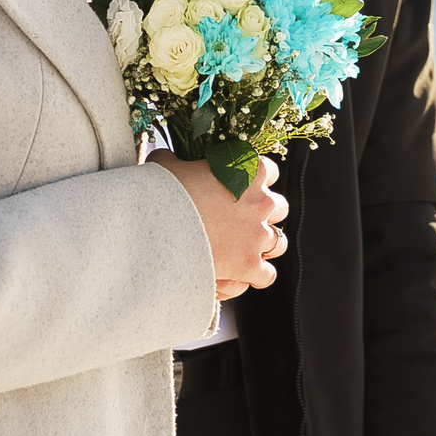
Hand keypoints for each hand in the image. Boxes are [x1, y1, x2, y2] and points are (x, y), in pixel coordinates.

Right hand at [150, 151, 287, 297]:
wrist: (156, 227)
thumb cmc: (163, 192)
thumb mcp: (168, 165)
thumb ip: (178, 160)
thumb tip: (170, 160)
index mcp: (248, 171)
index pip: (268, 170)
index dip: (255, 178)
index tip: (241, 185)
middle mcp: (261, 202)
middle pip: (279, 207)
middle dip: (263, 213)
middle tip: (241, 218)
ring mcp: (258, 235)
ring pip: (278, 243)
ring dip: (263, 244)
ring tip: (244, 248)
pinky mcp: (249, 265)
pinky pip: (266, 274)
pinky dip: (255, 275)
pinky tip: (241, 275)